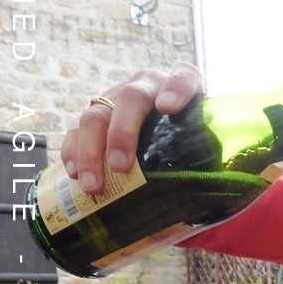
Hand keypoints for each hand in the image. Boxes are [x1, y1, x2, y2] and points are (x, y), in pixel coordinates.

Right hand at [60, 64, 203, 195]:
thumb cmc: (195, 150)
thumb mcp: (207, 154)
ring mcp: (116, 100)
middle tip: (120, 166)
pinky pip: (76, 130)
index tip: (168, 107)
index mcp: (183, 89)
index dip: (177, 89)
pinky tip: (75, 174)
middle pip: (131, 98)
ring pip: (96, 114)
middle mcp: (148, 87)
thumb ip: (209, 166)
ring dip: (91, 150)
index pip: (184, 78)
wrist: (172, 144)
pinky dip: (73, 152)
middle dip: (122, 132)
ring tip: (94, 185)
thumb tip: (210, 205)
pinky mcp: (96, 118)